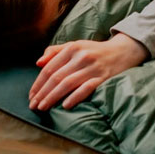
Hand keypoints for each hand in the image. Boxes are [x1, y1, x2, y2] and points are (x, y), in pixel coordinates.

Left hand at [29, 34, 148, 110]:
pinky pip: (86, 89)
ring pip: (67, 83)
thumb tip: (38, 63)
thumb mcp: (75, 45)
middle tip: (33, 105)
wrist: (123, 50)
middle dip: (42, 93)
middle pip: (56, 77)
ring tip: (43, 107)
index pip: (50, 68)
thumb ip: (56, 52)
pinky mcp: (103, 78)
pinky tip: (65, 105)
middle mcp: (81, 56)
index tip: (31, 95)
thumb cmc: (95, 51)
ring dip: (52, 97)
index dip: (38, 83)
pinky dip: (74, 97)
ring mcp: (92, 67)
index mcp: (72, 48)